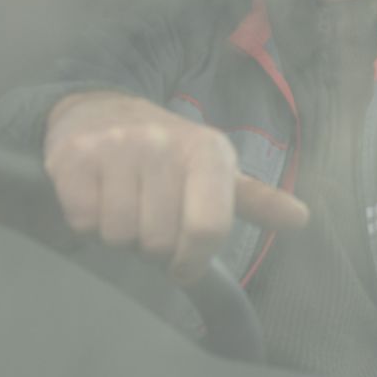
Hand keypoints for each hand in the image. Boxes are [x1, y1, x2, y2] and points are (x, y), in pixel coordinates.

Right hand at [43, 91, 308, 283]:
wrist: (101, 110)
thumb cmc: (168, 152)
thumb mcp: (216, 169)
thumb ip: (256, 200)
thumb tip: (302, 220)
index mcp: (209, 151)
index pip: (208, 228)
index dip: (194, 261)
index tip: (184, 266)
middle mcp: (165, 144)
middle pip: (160, 241)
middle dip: (154, 245)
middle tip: (149, 221)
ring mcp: (118, 148)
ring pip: (119, 236)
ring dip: (120, 235)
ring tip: (125, 207)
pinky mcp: (74, 157)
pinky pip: (83, 222)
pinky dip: (87, 223)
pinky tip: (96, 197)